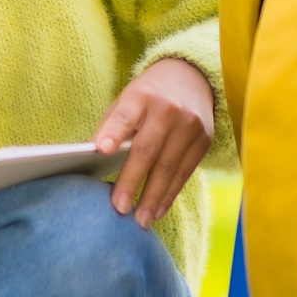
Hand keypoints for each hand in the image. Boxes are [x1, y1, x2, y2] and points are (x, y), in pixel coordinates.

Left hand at [92, 58, 214, 227]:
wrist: (191, 77)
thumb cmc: (147, 95)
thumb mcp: (125, 99)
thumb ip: (111, 125)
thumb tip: (93, 157)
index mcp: (142, 95)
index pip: (125, 115)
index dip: (113, 132)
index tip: (100, 151)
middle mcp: (168, 109)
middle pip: (147, 150)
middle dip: (132, 181)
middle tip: (119, 208)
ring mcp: (189, 125)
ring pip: (168, 167)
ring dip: (153, 197)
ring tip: (140, 220)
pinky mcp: (204, 140)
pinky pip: (185, 172)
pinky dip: (170, 194)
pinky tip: (158, 210)